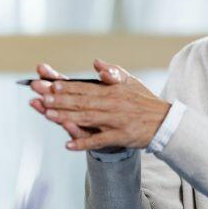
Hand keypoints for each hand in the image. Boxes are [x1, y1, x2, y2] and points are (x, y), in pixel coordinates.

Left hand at [27, 59, 169, 151]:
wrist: (165, 122)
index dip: (68, 86)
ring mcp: (116, 121)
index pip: (86, 87)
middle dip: (61, 100)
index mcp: (113, 90)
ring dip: (66, 117)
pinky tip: (69, 145)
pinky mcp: (121, 136)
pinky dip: (84, 143)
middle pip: (82, 102)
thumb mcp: (131, 82)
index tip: (50, 84)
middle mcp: (113, 104)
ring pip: (87, 118)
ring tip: (48, 115)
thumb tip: (97, 64)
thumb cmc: (145, 101)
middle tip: (42, 98)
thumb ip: (113, 72)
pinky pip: (99, 140)